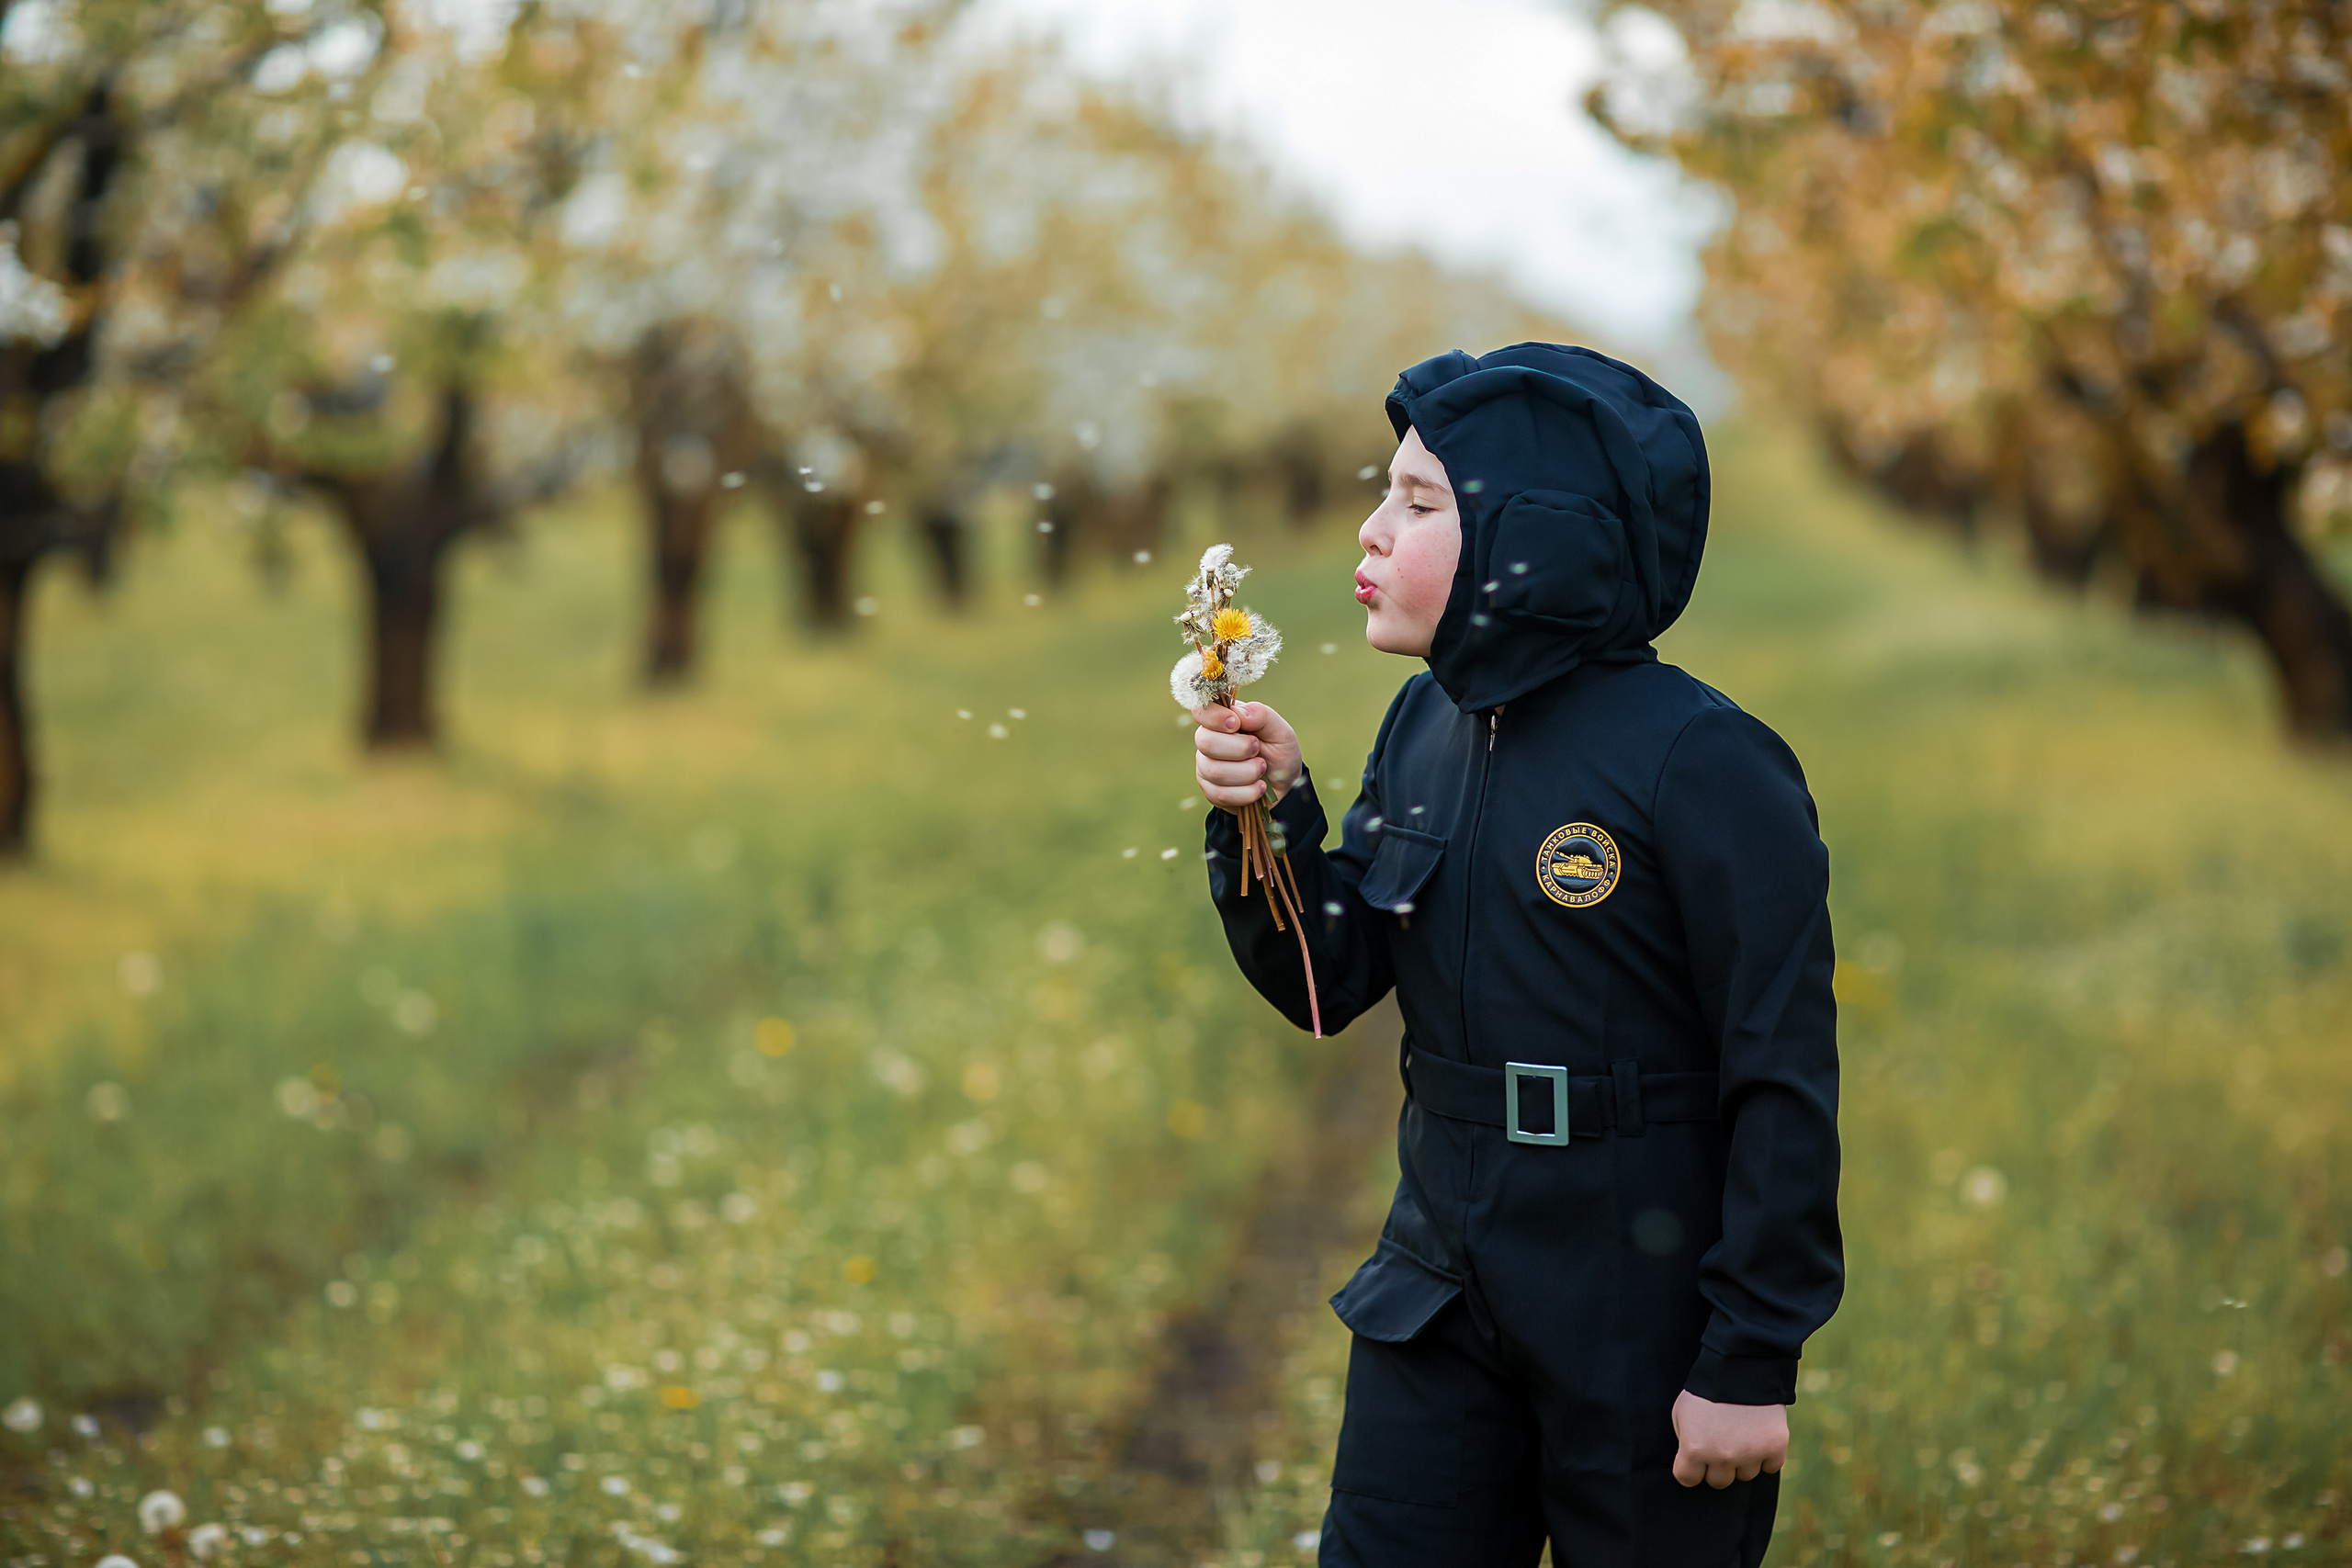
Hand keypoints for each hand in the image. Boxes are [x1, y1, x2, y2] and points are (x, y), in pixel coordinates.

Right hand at [1191, 700, 1301, 811]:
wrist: (1285, 784)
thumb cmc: (1278, 751)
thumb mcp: (1279, 730)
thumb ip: (1261, 715)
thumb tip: (1239, 714)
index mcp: (1222, 721)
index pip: (1201, 712)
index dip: (1215, 717)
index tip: (1236, 724)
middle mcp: (1208, 742)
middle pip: (1206, 743)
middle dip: (1239, 748)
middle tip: (1257, 749)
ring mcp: (1206, 768)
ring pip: (1216, 772)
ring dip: (1248, 772)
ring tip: (1262, 769)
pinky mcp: (1211, 792)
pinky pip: (1222, 794)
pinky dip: (1247, 792)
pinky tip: (1259, 787)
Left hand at [1670, 1390, 1787, 1488]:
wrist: (1741, 1365)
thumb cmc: (1706, 1389)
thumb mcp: (1681, 1412)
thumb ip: (1685, 1440)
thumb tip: (1693, 1461)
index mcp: (1694, 1449)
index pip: (1687, 1479)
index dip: (1690, 1468)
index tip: (1694, 1457)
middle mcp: (1722, 1457)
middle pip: (1718, 1481)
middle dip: (1717, 1465)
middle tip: (1720, 1443)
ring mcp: (1750, 1455)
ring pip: (1746, 1475)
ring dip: (1743, 1460)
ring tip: (1741, 1433)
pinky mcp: (1775, 1448)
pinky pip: (1771, 1467)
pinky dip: (1767, 1455)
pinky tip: (1760, 1436)